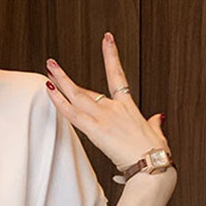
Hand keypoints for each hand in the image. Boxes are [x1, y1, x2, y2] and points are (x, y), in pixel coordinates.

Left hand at [43, 32, 172, 174]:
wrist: (152, 164)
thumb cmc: (154, 153)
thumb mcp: (156, 133)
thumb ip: (154, 123)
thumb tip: (157, 118)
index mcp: (128, 107)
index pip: (117, 76)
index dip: (111, 57)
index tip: (106, 41)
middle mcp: (114, 108)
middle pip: (86, 89)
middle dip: (67, 77)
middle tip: (54, 65)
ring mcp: (104, 117)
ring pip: (77, 96)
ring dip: (60, 82)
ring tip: (48, 70)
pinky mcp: (96, 130)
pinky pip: (72, 113)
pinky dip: (59, 101)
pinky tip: (50, 90)